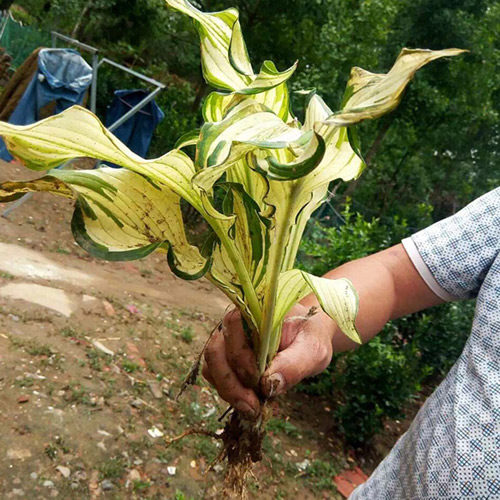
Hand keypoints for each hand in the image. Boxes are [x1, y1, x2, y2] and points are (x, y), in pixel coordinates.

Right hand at [202, 304, 335, 417]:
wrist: (308, 339)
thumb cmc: (310, 338)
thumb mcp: (313, 349)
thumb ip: (295, 363)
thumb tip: (269, 384)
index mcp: (253, 311)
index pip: (232, 325)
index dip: (239, 354)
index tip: (258, 379)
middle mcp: (234, 325)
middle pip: (215, 351)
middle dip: (230, 383)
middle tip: (252, 406)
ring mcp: (227, 343)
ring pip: (211, 368)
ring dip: (228, 391)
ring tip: (253, 408)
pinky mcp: (227, 361)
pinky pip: (216, 378)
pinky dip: (230, 394)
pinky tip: (251, 404)